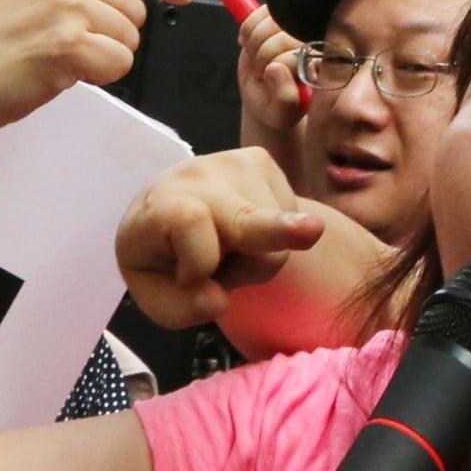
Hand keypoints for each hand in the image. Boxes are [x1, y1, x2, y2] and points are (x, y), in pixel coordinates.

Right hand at [0, 0, 193, 150]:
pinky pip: (120, 64)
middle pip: (136, 9)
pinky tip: (65, 71)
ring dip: (104, 54)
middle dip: (113, 32)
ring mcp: (70, 4)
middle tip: (68, 40)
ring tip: (60, 54)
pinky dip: (100, 74)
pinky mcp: (72, 44)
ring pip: (131, 39)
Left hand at [115, 147, 324, 328]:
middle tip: (314, 229)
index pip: (187, 224)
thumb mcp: (157, 295)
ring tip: (226, 249)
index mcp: (156, 211)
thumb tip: (217, 302)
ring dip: (255, 257)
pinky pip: (289, 218)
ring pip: (275, 237)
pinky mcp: (263, 161)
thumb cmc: (164, 257)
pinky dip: (272, 237)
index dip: (198, 260)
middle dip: (278, 228)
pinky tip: (242, 229)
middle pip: (245, 218)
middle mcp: (195, 178)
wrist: (170, 208)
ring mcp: (233, 164)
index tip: (197, 276)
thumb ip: (181, 309)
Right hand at [238, 5, 307, 131]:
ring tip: (258, 61)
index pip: (301, 49)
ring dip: (254, 42)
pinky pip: (256, 15)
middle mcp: (314, 41)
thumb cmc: (279, 108)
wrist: (268, 99)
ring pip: (269, 20)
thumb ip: (284, 98)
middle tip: (261, 71)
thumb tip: (276, 68)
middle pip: (284, 32)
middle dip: (263, 54)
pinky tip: (251, 48)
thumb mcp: (281, 113)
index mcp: (323, 63)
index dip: (278, 62)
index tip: (270, 77)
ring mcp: (296, 27)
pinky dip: (247, 32)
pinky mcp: (279, 17)